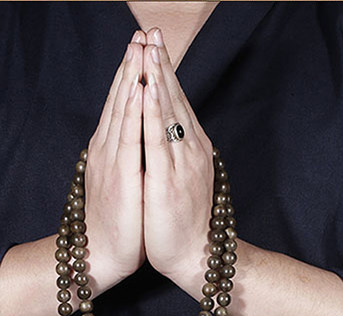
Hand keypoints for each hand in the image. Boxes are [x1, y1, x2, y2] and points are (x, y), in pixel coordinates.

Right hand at [83, 31, 147, 289]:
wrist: (102, 256)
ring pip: (122, 110)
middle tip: (141, 32)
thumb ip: (126, 158)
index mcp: (111, 149)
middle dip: (131, 64)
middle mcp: (107, 148)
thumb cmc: (118, 223)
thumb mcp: (123, 182)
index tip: (142, 46)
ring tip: (139, 47)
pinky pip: (127, 136)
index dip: (131, 73)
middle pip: (120, 98)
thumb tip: (135, 139)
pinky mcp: (119, 176)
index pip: (122, 104)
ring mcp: (110, 160)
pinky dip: (131, 110)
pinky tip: (136, 88)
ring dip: (131, 76)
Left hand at [141, 28, 215, 281]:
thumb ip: (177, 153)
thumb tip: (171, 131)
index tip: (153, 44)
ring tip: (148, 47)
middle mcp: (189, 149)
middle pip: (173, 99)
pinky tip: (148, 89)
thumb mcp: (182, 178)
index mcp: (190, 148)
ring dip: (157, 77)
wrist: (193, 257)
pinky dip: (153, 111)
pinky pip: (159, 139)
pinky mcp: (168, 180)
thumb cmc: (184, 221)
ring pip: (167, 112)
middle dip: (161, 63)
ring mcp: (181, 163)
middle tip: (152, 31)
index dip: (165, 72)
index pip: (176, 102)